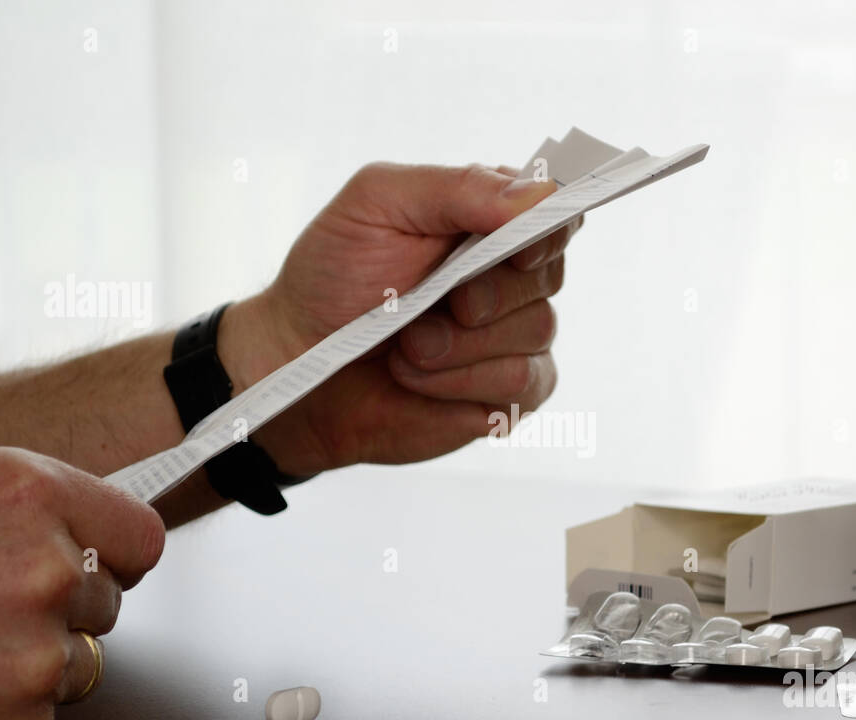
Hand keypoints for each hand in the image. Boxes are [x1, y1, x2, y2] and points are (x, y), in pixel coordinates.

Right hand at [0, 449, 164, 719]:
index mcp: (29, 494)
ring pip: (79, 660)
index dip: (115, 554)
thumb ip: (26, 510)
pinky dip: (0, 708)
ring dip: (30, 658)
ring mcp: (37, 652)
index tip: (99, 563)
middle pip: (106, 601)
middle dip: (59, 607)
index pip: (140, 535)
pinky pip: (42, 713)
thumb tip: (91, 532)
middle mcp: (49, 570)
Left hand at [219, 162, 581, 475]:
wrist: (298, 361)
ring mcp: (515, 339)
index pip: (557, 213)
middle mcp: (512, 278)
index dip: (548, 226)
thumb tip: (539, 194)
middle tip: (441, 299)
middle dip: (490, 290)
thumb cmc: (334, 275)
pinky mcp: (507, 395)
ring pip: (536, 330)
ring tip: (408, 345)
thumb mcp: (378, 203)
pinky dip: (461, 382)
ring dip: (462, 343)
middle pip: (549, 273)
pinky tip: (418, 377)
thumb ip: (458, 187)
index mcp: (491, 221)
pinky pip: (521, 385)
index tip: (517, 244)